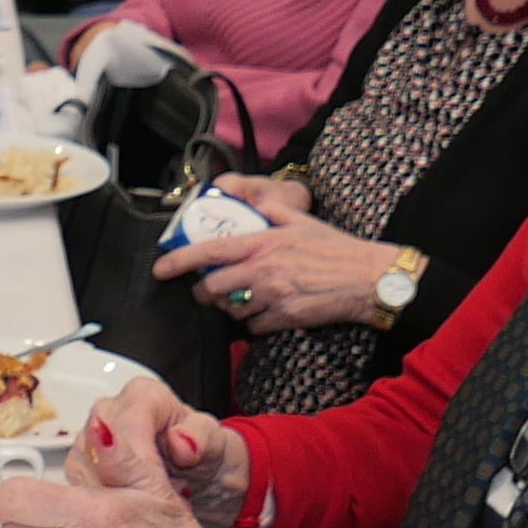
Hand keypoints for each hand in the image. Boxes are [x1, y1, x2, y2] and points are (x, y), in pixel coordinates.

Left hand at [161, 204, 402, 329]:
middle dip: (204, 292)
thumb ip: (271, 211)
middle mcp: (262, 271)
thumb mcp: (301, 220)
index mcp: (262, 244)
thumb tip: (249, 200)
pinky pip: (252, 327)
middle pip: (212, 288)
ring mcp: (271, 297)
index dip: (180, 261)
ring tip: (242, 298)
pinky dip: (252, 323)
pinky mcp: (283, 319)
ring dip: (230, 306)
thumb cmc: (335, 248)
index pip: (209, 252)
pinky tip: (265, 312)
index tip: (162, 268)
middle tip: (208, 289)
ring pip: (230, 309)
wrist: (366, 279)